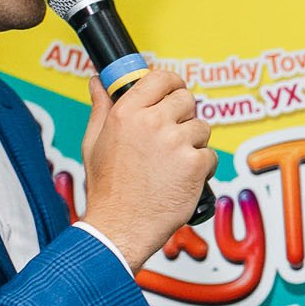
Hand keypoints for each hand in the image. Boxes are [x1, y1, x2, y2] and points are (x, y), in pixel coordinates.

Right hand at [78, 70, 214, 264]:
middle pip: (187, 100)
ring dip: (194, 144)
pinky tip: (183, 180)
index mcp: (126, 113)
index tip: (173, 93)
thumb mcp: (93, 143)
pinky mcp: (195, 164)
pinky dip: (202, 168)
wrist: (120, 227)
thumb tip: (98, 83)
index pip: (161, 78)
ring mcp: (176, 142)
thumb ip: (101, 108)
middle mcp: (152, 122)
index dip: (172, 84)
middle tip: (172, 139)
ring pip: (202, 128)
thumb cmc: (107, 189)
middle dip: (184, 117)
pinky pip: (211, 155)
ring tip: (173, 165)